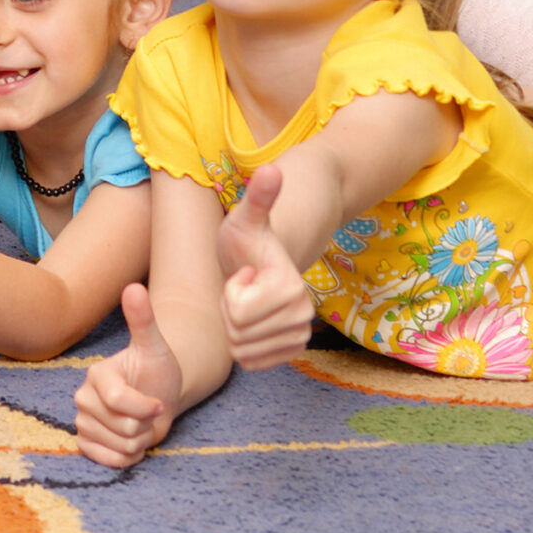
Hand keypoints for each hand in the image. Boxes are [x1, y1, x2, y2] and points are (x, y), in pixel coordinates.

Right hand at [73, 284, 183, 468]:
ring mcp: (82, 421)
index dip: (147, 407)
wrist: (158, 396)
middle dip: (146, 425)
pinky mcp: (85, 443)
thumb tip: (134, 287)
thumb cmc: (158, 372)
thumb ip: (143, 319)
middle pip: (123, 427)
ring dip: (140, 442)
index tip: (160, 401)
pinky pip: (106, 460)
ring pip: (119, 446)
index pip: (120, 401)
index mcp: (96, 374)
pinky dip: (127, 457)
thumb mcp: (155, 346)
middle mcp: (83, 398)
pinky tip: (132, 441)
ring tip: (141, 425)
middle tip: (148, 412)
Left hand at [215, 166, 313, 370]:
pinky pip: (250, 363)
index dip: (231, 290)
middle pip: (238, 332)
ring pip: (241, 350)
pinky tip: (250, 321)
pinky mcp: (290, 353)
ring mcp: (298, 337)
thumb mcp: (246, 217)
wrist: (261, 262)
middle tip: (243, 287)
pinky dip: (242, 345)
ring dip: (235, 327)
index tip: (245, 272)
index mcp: (291, 287)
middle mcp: (302, 316)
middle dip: (230, 310)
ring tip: (246, 301)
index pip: (237, 311)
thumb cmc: (249, 239)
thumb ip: (260, 197)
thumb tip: (271, 169)